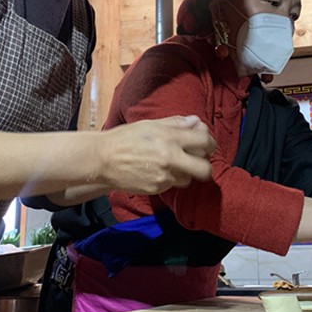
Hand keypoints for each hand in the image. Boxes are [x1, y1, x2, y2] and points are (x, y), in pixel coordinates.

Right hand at [97, 115, 215, 194]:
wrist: (102, 159)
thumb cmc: (125, 138)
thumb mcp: (150, 124)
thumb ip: (176, 123)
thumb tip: (196, 122)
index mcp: (169, 137)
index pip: (204, 141)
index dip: (210, 142)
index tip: (207, 144)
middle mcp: (170, 158)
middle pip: (205, 168)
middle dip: (206, 165)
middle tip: (199, 160)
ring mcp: (164, 176)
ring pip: (189, 178)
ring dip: (186, 172)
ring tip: (174, 164)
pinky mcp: (157, 189)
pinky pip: (173, 184)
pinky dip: (170, 178)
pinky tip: (158, 170)